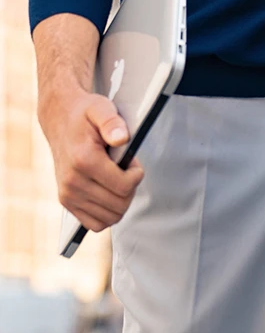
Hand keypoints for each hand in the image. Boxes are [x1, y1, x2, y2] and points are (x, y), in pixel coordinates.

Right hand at [44, 90, 144, 232]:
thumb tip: (122, 139)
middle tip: (125, 170)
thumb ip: (112, 122)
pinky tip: (109, 193)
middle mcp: (72, 181)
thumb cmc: (84, 115)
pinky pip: (95, 224)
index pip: (124, 186)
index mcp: (84, 160)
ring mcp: (68, 194)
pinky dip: (107, 213)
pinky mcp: (66, 202)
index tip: (132, 162)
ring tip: (116, 179)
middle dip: (130, 188)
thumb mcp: (101, 108)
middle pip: (120, 205)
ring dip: (121, 201)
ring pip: (110, 217)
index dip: (136, 174)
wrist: (60, 121)